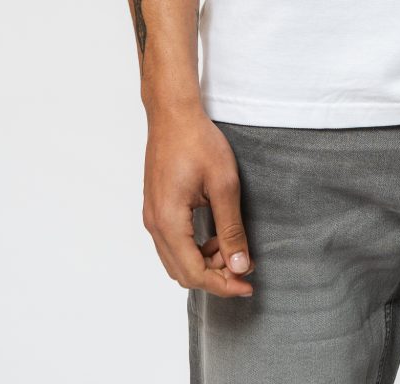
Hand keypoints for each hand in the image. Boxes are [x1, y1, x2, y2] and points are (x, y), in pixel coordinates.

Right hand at [142, 104, 255, 296]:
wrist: (173, 114)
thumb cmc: (198, 141)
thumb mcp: (224, 185)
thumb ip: (231, 229)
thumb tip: (240, 266)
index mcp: (168, 221)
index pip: (194, 272)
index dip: (223, 285)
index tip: (248, 285)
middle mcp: (154, 224)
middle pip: (182, 272)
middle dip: (214, 276)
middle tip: (244, 267)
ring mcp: (152, 216)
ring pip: (175, 260)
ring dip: (204, 262)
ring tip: (231, 247)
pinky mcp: (155, 208)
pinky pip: (172, 244)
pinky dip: (193, 249)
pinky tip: (214, 235)